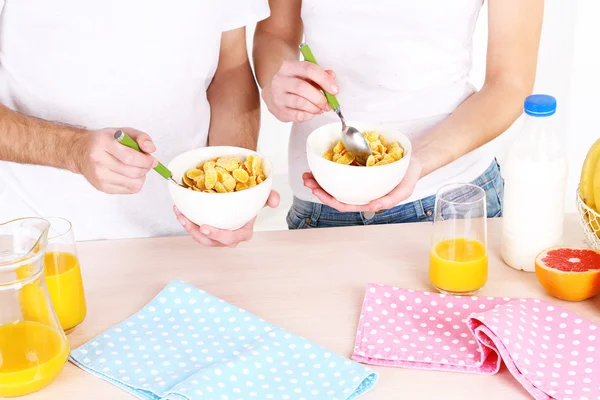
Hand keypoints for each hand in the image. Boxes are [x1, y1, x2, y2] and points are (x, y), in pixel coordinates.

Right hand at [73, 128, 157, 193]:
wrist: (81, 151)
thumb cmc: (105, 141)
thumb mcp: (123, 132)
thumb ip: (141, 137)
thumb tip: (151, 149)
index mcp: (103, 143)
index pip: (130, 157)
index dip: (146, 160)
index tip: (152, 160)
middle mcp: (98, 160)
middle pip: (133, 171)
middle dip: (145, 168)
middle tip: (147, 163)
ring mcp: (99, 176)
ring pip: (133, 183)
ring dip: (141, 176)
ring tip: (136, 168)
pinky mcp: (102, 187)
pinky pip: (129, 190)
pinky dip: (135, 183)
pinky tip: (129, 174)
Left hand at [174, 191, 279, 246]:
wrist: (242, 197)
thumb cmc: (251, 200)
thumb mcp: (262, 196)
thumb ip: (270, 197)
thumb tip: (275, 202)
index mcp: (243, 232)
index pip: (231, 238)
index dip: (218, 236)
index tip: (205, 227)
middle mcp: (229, 238)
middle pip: (212, 242)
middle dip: (198, 234)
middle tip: (187, 221)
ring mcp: (217, 236)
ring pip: (201, 238)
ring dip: (188, 227)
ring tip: (180, 214)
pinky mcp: (207, 232)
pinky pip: (196, 231)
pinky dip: (187, 222)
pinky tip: (179, 211)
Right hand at [262, 60, 338, 122]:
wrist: (273, 91)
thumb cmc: (294, 81)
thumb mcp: (305, 74)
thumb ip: (320, 74)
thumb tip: (332, 76)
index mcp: (288, 67)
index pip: (308, 69)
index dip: (324, 80)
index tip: (335, 90)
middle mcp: (280, 80)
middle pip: (302, 88)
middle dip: (319, 98)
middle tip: (328, 105)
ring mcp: (277, 96)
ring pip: (299, 103)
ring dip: (314, 108)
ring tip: (320, 109)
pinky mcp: (278, 110)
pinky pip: (296, 115)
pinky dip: (308, 115)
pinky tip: (311, 113)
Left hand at [303, 159, 422, 212]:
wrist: (414, 160)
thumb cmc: (408, 176)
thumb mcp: (404, 190)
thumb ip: (390, 200)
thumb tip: (372, 207)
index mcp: (367, 200)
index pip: (344, 204)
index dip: (329, 200)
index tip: (318, 193)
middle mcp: (359, 192)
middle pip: (335, 195)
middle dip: (319, 189)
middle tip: (307, 180)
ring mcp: (357, 182)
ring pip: (335, 184)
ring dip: (320, 179)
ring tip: (308, 174)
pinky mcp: (357, 169)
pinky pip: (340, 171)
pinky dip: (329, 168)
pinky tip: (321, 164)